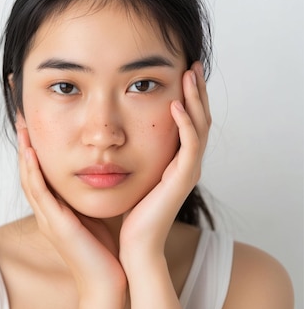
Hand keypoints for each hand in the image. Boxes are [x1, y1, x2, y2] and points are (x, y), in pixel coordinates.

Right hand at [17, 121, 126, 308]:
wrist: (107, 282)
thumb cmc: (103, 251)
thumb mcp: (92, 215)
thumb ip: (86, 196)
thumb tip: (96, 173)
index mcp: (54, 209)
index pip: (38, 173)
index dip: (33, 149)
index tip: (34, 125)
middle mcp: (46, 212)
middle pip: (27, 171)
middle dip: (23, 144)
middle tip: (21, 118)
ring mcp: (47, 218)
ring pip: (28, 178)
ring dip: (23, 152)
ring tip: (22, 127)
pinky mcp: (54, 224)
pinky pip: (38, 193)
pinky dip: (32, 172)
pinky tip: (30, 153)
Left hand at [119, 62, 211, 260]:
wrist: (134, 244)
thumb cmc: (128, 211)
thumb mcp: (129, 172)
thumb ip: (129, 152)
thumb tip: (110, 131)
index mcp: (174, 159)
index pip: (187, 120)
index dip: (186, 95)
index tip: (178, 69)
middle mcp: (185, 162)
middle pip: (198, 117)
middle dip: (196, 90)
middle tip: (192, 63)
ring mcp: (186, 170)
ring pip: (199, 126)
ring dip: (195, 98)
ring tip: (189, 74)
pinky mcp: (182, 179)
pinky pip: (190, 146)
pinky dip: (184, 123)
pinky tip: (175, 105)